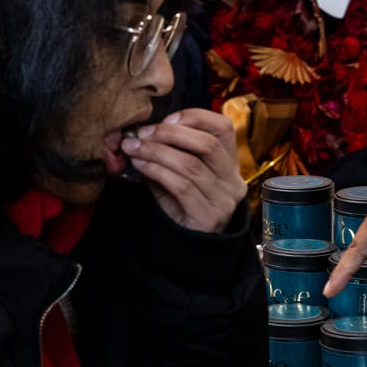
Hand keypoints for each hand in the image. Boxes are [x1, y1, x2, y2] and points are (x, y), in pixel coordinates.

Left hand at [121, 108, 245, 232]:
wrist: (190, 249)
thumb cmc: (183, 205)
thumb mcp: (182, 175)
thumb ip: (171, 152)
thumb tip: (142, 133)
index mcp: (230, 163)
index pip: (223, 128)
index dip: (195, 117)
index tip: (167, 118)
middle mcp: (233, 180)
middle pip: (207, 144)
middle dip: (170, 134)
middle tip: (142, 133)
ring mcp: (224, 200)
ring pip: (191, 165)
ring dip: (157, 152)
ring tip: (133, 148)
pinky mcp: (209, 216)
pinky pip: (182, 186)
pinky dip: (158, 171)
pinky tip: (141, 166)